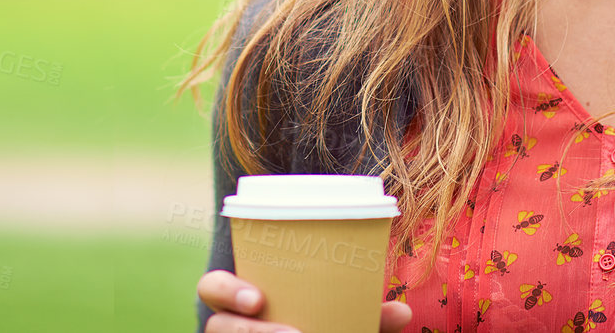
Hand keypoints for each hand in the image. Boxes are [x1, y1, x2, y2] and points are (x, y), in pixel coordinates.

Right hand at [197, 269, 412, 331]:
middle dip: (248, 331)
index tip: (258, 298)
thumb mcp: (339, 315)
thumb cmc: (318, 320)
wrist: (302, 327)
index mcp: (242, 295)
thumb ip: (366, 314)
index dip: (226, 290)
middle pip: (217, 326)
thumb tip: (403, 312)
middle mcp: (229, 324)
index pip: (211, 286)